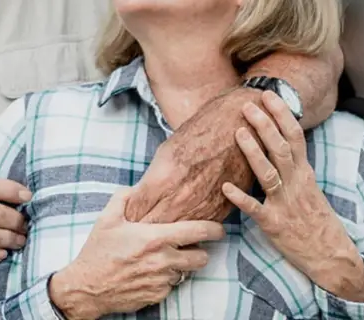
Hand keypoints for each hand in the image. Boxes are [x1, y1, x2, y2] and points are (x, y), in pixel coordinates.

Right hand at [49, 189, 224, 318]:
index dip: (213, 229)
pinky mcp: (157, 296)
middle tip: (189, 246)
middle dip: (200, 251)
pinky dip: (166, 279)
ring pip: (186, 273)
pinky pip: (172, 286)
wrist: (87, 287)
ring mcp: (162, 281)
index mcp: (154, 238)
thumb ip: (123, 198)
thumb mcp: (106, 219)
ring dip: (181, 266)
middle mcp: (163, 261)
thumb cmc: (97, 252)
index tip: (219, 228)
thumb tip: (134, 188)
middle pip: (201, 258)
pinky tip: (150, 272)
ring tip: (164, 258)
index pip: (197, 232)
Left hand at [125, 87, 256, 223]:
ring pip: (176, 235)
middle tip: (137, 228)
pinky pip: (198, 231)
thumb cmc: (199, 134)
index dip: (129, 216)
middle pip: (152, 227)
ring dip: (165, 233)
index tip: (127, 217)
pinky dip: (189, 231)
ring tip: (157, 230)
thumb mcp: (165, 153)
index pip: (135, 212)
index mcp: (163, 180)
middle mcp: (182, 198)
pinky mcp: (220, 213)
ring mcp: (202, 208)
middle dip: (143, 228)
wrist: (237, 128)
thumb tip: (139, 200)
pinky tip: (183, 224)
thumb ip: (151, 181)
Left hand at [221, 91, 363, 302]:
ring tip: (238, 133)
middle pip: (282, 149)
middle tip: (248, 105)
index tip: (269, 95)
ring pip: (269, 173)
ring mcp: (285, 203)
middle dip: (265, 126)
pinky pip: (256, 209)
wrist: (331, 255)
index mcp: (304, 173)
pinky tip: (225, 187)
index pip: (295, 137)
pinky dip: (241, 198)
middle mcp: (296, 184)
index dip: (282, 115)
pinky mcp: (274, 224)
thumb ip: (293, 165)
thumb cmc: (315, 219)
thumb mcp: (308, 186)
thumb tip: (276, 139)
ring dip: (253, 153)